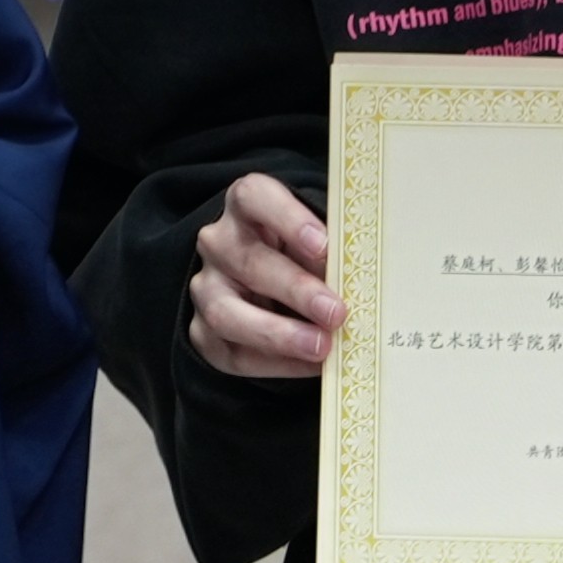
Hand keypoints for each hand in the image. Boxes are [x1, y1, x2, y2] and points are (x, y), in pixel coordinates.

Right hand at [184, 172, 339, 381]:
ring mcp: (206, 288)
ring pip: (226, 312)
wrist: (268, 288)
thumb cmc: (300, 256)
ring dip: (278, 333)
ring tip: (321, 347)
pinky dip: (274, 363)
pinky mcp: (202, 332)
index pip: (254, 197)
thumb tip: (360, 282)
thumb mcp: (315, 243)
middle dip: (295, 289)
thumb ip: (329, 256)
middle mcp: (217, 243)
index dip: (288, 219)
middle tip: (336, 312)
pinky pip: (232, 352)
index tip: (324, 245)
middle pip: (247, 261)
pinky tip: (310, 365)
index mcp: (245, 206)